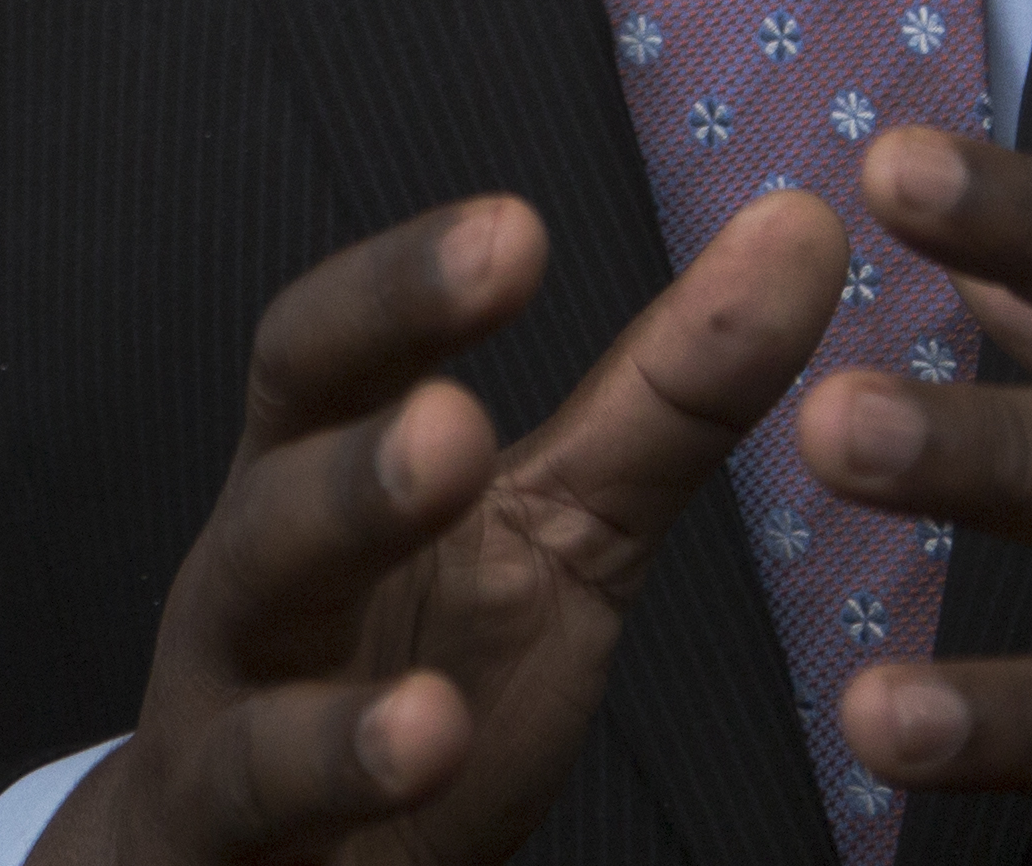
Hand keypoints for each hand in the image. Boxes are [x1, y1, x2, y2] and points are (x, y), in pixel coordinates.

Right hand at [54, 191, 844, 865]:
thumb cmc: (425, 673)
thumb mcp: (562, 532)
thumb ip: (669, 395)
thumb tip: (803, 226)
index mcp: (322, 470)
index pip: (333, 354)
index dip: (403, 292)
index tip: (516, 231)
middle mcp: (257, 569)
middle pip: (279, 482)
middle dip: (363, 452)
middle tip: (457, 421)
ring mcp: (228, 700)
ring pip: (256, 616)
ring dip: (341, 566)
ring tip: (435, 525)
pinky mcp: (228, 828)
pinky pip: (260, 787)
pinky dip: (341, 758)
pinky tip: (427, 740)